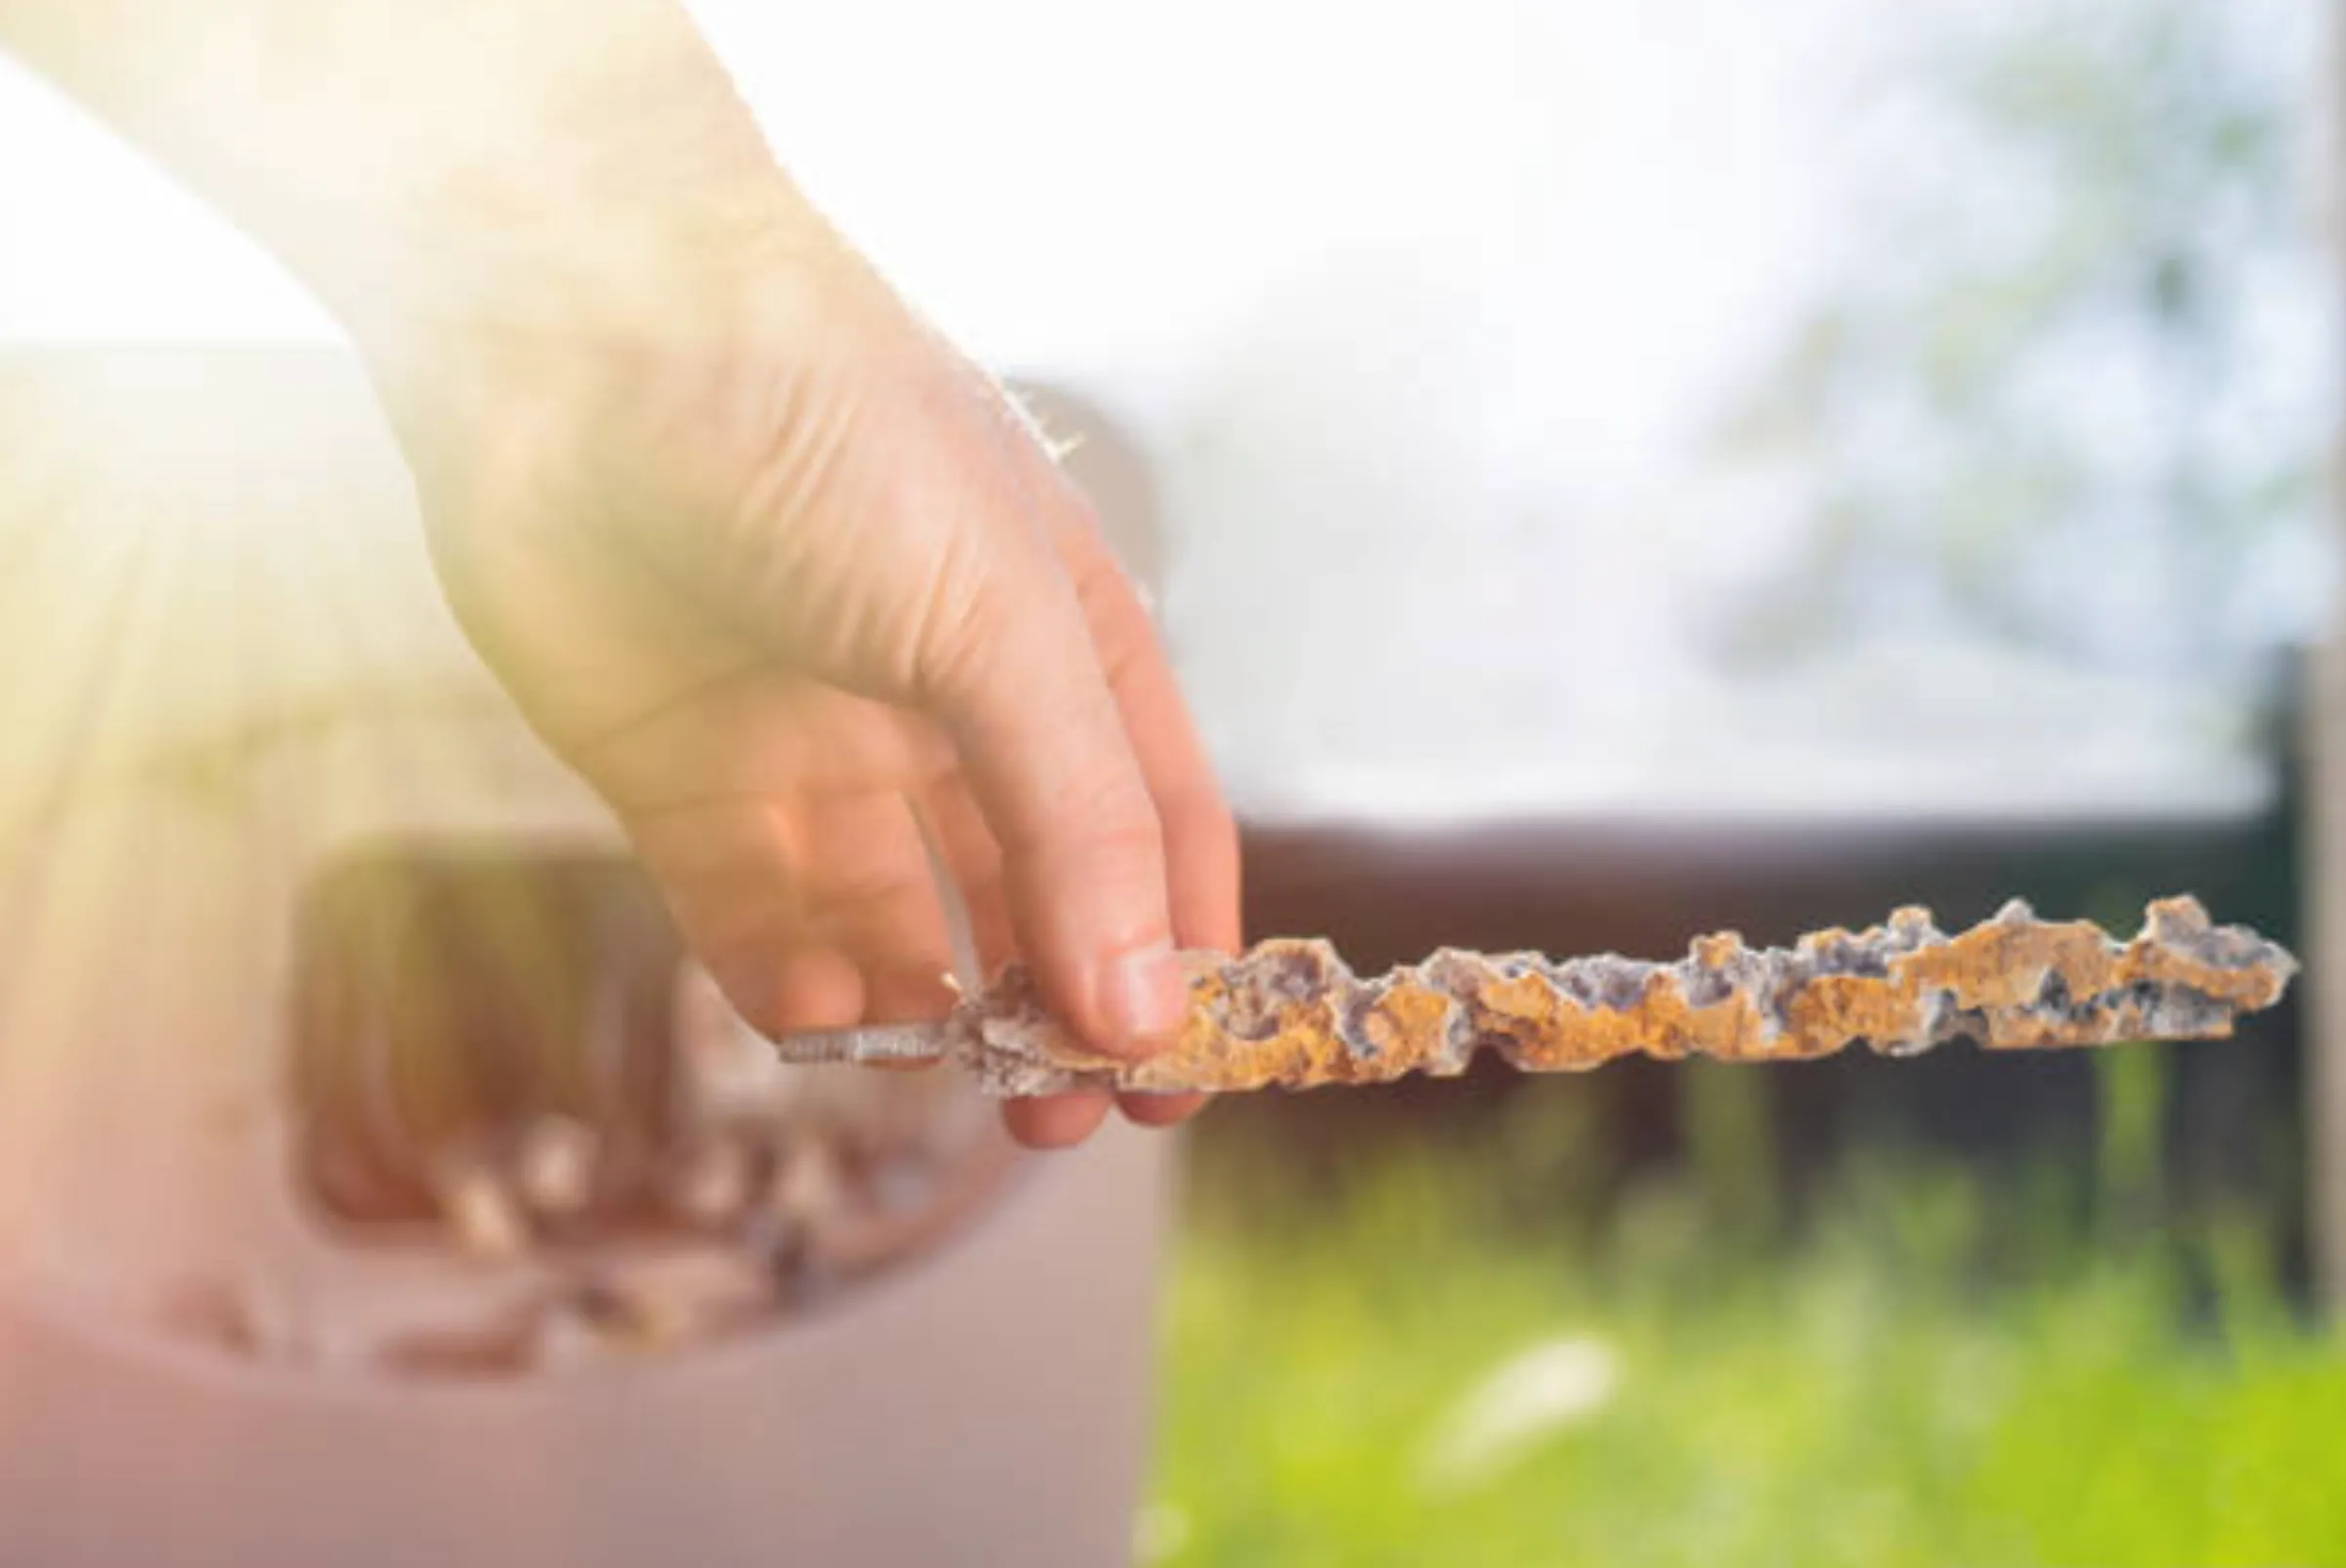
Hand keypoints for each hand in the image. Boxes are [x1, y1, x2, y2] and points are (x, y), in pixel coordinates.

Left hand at [369, 234, 1240, 1149]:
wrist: (578, 338)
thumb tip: (1146, 1012)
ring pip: (894, 921)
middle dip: (1053, 1005)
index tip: (1182, 1075)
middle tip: (1058, 1112)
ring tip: (945, 1070)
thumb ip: (1078, 821)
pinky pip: (751, 917)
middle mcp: (943, 699)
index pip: (1151, 823)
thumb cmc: (832, 437)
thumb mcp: (1002, 621)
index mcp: (1054, 640)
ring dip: (929, 1008)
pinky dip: (793, 982)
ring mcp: (813, 743)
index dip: (1179, 949)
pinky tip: (822, 1014)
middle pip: (1027, 891)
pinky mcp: (682, 778)